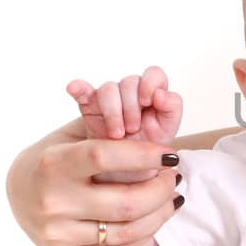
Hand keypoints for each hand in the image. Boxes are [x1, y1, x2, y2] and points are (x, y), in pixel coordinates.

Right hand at [7, 119, 180, 245]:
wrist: (18, 193)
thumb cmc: (59, 157)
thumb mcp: (74, 136)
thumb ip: (108, 130)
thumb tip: (156, 127)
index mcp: (54, 162)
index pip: (106, 156)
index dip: (145, 155)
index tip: (171, 154)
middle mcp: (52, 199)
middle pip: (126, 203)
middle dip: (161, 190)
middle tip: (174, 178)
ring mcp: (56, 231)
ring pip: (127, 231)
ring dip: (160, 215)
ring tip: (171, 200)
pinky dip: (142, 235)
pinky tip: (151, 219)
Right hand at [66, 65, 183, 146]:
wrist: (125, 171)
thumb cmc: (149, 150)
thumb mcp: (167, 131)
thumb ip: (172, 109)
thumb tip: (162, 93)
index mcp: (153, 95)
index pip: (153, 74)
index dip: (150, 84)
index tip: (147, 103)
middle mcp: (131, 93)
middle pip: (130, 82)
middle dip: (131, 107)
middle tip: (132, 129)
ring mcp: (109, 99)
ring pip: (108, 88)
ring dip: (113, 111)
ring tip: (116, 134)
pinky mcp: (90, 106)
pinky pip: (82, 91)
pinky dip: (78, 87)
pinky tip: (74, 89)